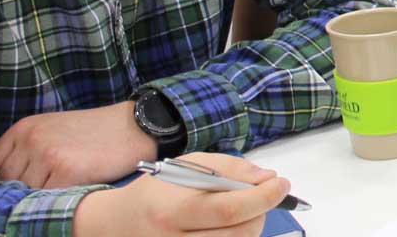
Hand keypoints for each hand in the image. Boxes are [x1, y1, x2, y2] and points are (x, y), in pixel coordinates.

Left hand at [0, 100, 158, 187]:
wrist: (135, 126)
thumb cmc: (95, 131)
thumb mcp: (53, 129)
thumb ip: (27, 149)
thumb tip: (6, 183)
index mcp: (24, 128)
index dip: (2, 182)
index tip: (15, 189)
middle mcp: (31, 139)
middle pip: (6, 183)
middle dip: (21, 190)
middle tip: (44, 190)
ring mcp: (47, 155)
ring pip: (25, 193)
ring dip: (40, 196)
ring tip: (60, 189)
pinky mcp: (65, 172)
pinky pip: (47, 198)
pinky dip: (56, 199)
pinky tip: (72, 190)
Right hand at [72, 152, 289, 236]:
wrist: (114, 225)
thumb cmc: (154, 191)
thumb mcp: (185, 166)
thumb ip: (228, 168)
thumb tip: (266, 177)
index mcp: (173, 211)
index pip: (228, 210)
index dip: (262, 198)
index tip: (281, 183)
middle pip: (237, 234)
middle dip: (261, 212)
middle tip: (263, 195)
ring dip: (251, 228)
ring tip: (244, 211)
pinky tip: (230, 227)